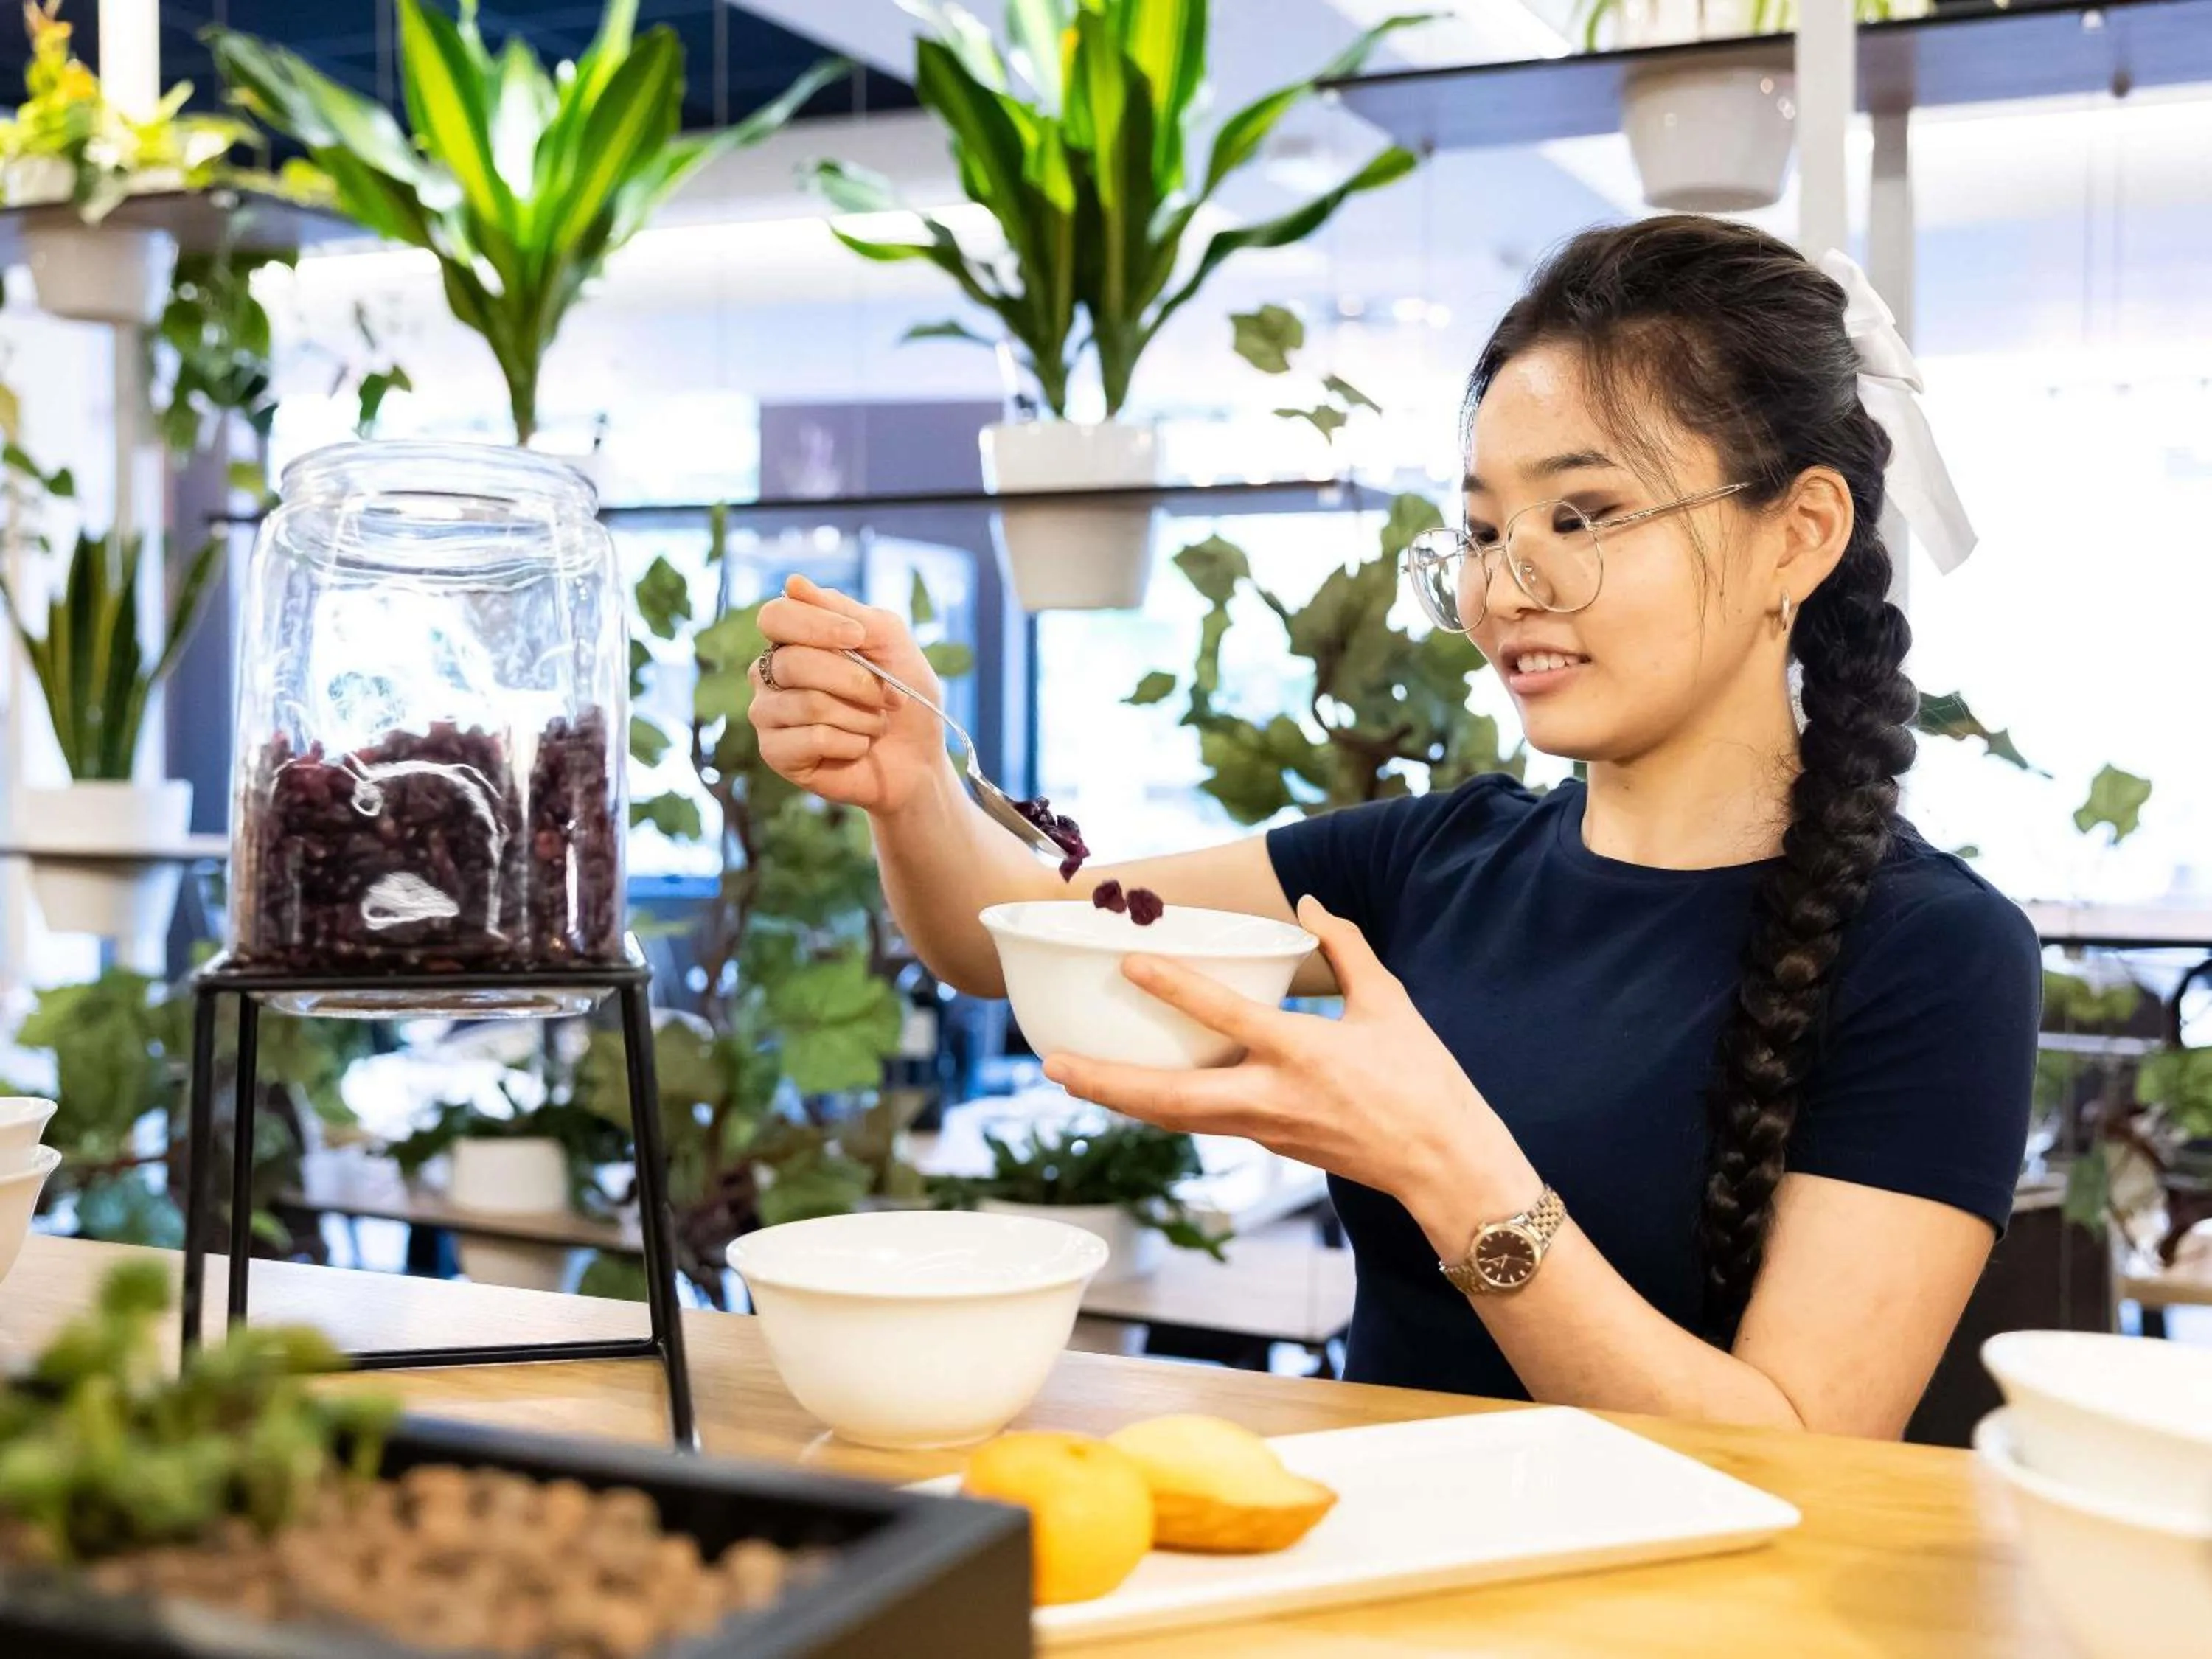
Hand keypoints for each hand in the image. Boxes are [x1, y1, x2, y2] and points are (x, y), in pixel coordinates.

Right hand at [749, 574, 949, 813]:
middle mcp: (771, 672)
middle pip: (794, 662)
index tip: (858, 637)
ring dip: (861, 715)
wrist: (918, 760)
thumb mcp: (889, 642)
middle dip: (855, 680)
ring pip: (808, 703)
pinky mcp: (775, 753)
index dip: (816, 625)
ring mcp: (768, 713)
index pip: (776, 616)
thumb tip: (793, 583)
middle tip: (887, 698)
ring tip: (875, 725)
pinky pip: (813, 738)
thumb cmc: (904, 696)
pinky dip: (852, 742)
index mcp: (793, 639)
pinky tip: (859, 747)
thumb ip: (846, 610)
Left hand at [1041, 897, 1542, 1256]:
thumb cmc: (1425, 1082)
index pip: (1225, 1015)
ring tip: (1073, 1077)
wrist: (1445, 1165)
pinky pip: (1200, 1122)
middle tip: (1052, 1064)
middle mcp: (1272, 1097)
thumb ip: (1346, 948)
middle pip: (1169, 1097)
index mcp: (1304, 1054)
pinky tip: (1134, 1092)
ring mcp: (1265, 1128)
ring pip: (1175, 1117)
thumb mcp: (1391, 1003)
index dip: (1175, 988)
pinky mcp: (1269, 1143)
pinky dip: (1161, 1107)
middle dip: (1107, 1081)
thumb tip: (1310, 904)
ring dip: (1121, 1098)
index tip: (1130, 964)